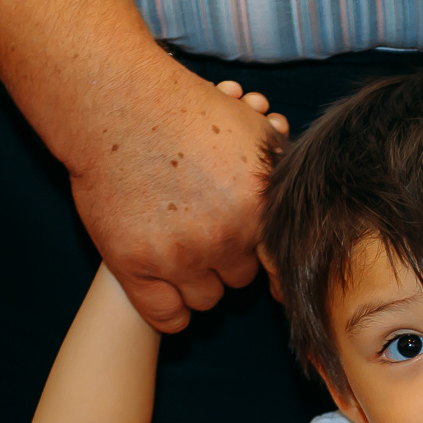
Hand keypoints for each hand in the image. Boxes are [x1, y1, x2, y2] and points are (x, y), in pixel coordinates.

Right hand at [65, 63, 288, 332]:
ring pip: (206, 298)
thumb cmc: (187, 112)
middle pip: (240, 278)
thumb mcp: (254, 131)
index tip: (272, 282)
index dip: (278, 276)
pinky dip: (172, 312)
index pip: (283, 268)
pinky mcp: (136, 265)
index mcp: (259, 210)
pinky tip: (169, 294)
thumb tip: (305, 207)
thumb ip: (282, 175)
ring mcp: (179, 255)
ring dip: (198, 281)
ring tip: (181, 250)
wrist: (117, 105)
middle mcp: (225, 238)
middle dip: (227, 260)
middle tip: (205, 235)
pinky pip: (168, 317)